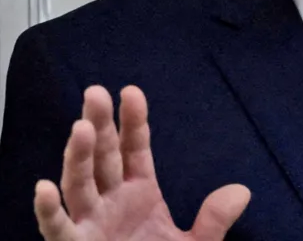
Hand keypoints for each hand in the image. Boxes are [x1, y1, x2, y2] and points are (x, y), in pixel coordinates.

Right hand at [33, 85, 249, 240]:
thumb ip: (214, 220)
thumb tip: (241, 191)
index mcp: (139, 193)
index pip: (135, 149)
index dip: (132, 121)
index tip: (131, 91)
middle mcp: (111, 203)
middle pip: (103, 157)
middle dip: (99, 125)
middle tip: (94, 93)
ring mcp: (91, 224)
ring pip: (79, 185)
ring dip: (77, 158)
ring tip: (81, 129)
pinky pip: (58, 229)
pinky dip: (49, 211)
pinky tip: (44, 188)